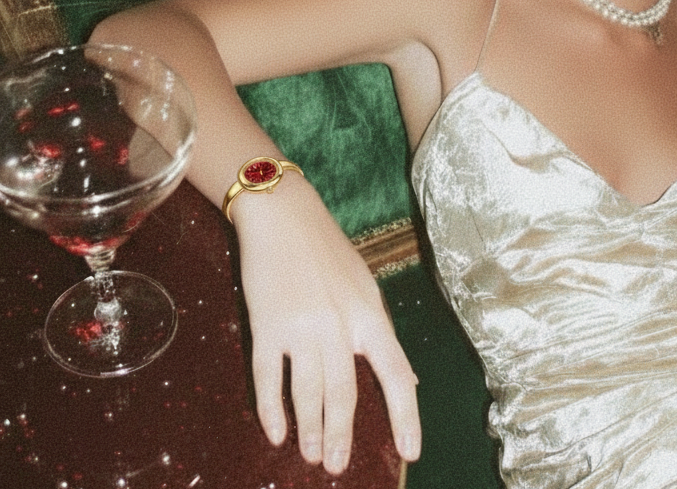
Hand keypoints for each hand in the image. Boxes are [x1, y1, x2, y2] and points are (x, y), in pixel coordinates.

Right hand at [232, 175, 421, 474]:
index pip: (396, 374)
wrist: (282, 213)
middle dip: (341, 434)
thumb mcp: (365, 284)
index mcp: (369, 314)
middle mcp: (339, 325)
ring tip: (310, 455)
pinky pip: (268, 378)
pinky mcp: (266, 325)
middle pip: (343, 394)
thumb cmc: (325, 247)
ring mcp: (301, 327)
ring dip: (309, 429)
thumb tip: (406, 377)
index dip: (406, 416)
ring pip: (307, 393)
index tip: (410, 452)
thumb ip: (381, 331)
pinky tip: (275, 431)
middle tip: (336, 465)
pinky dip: (271, 409)